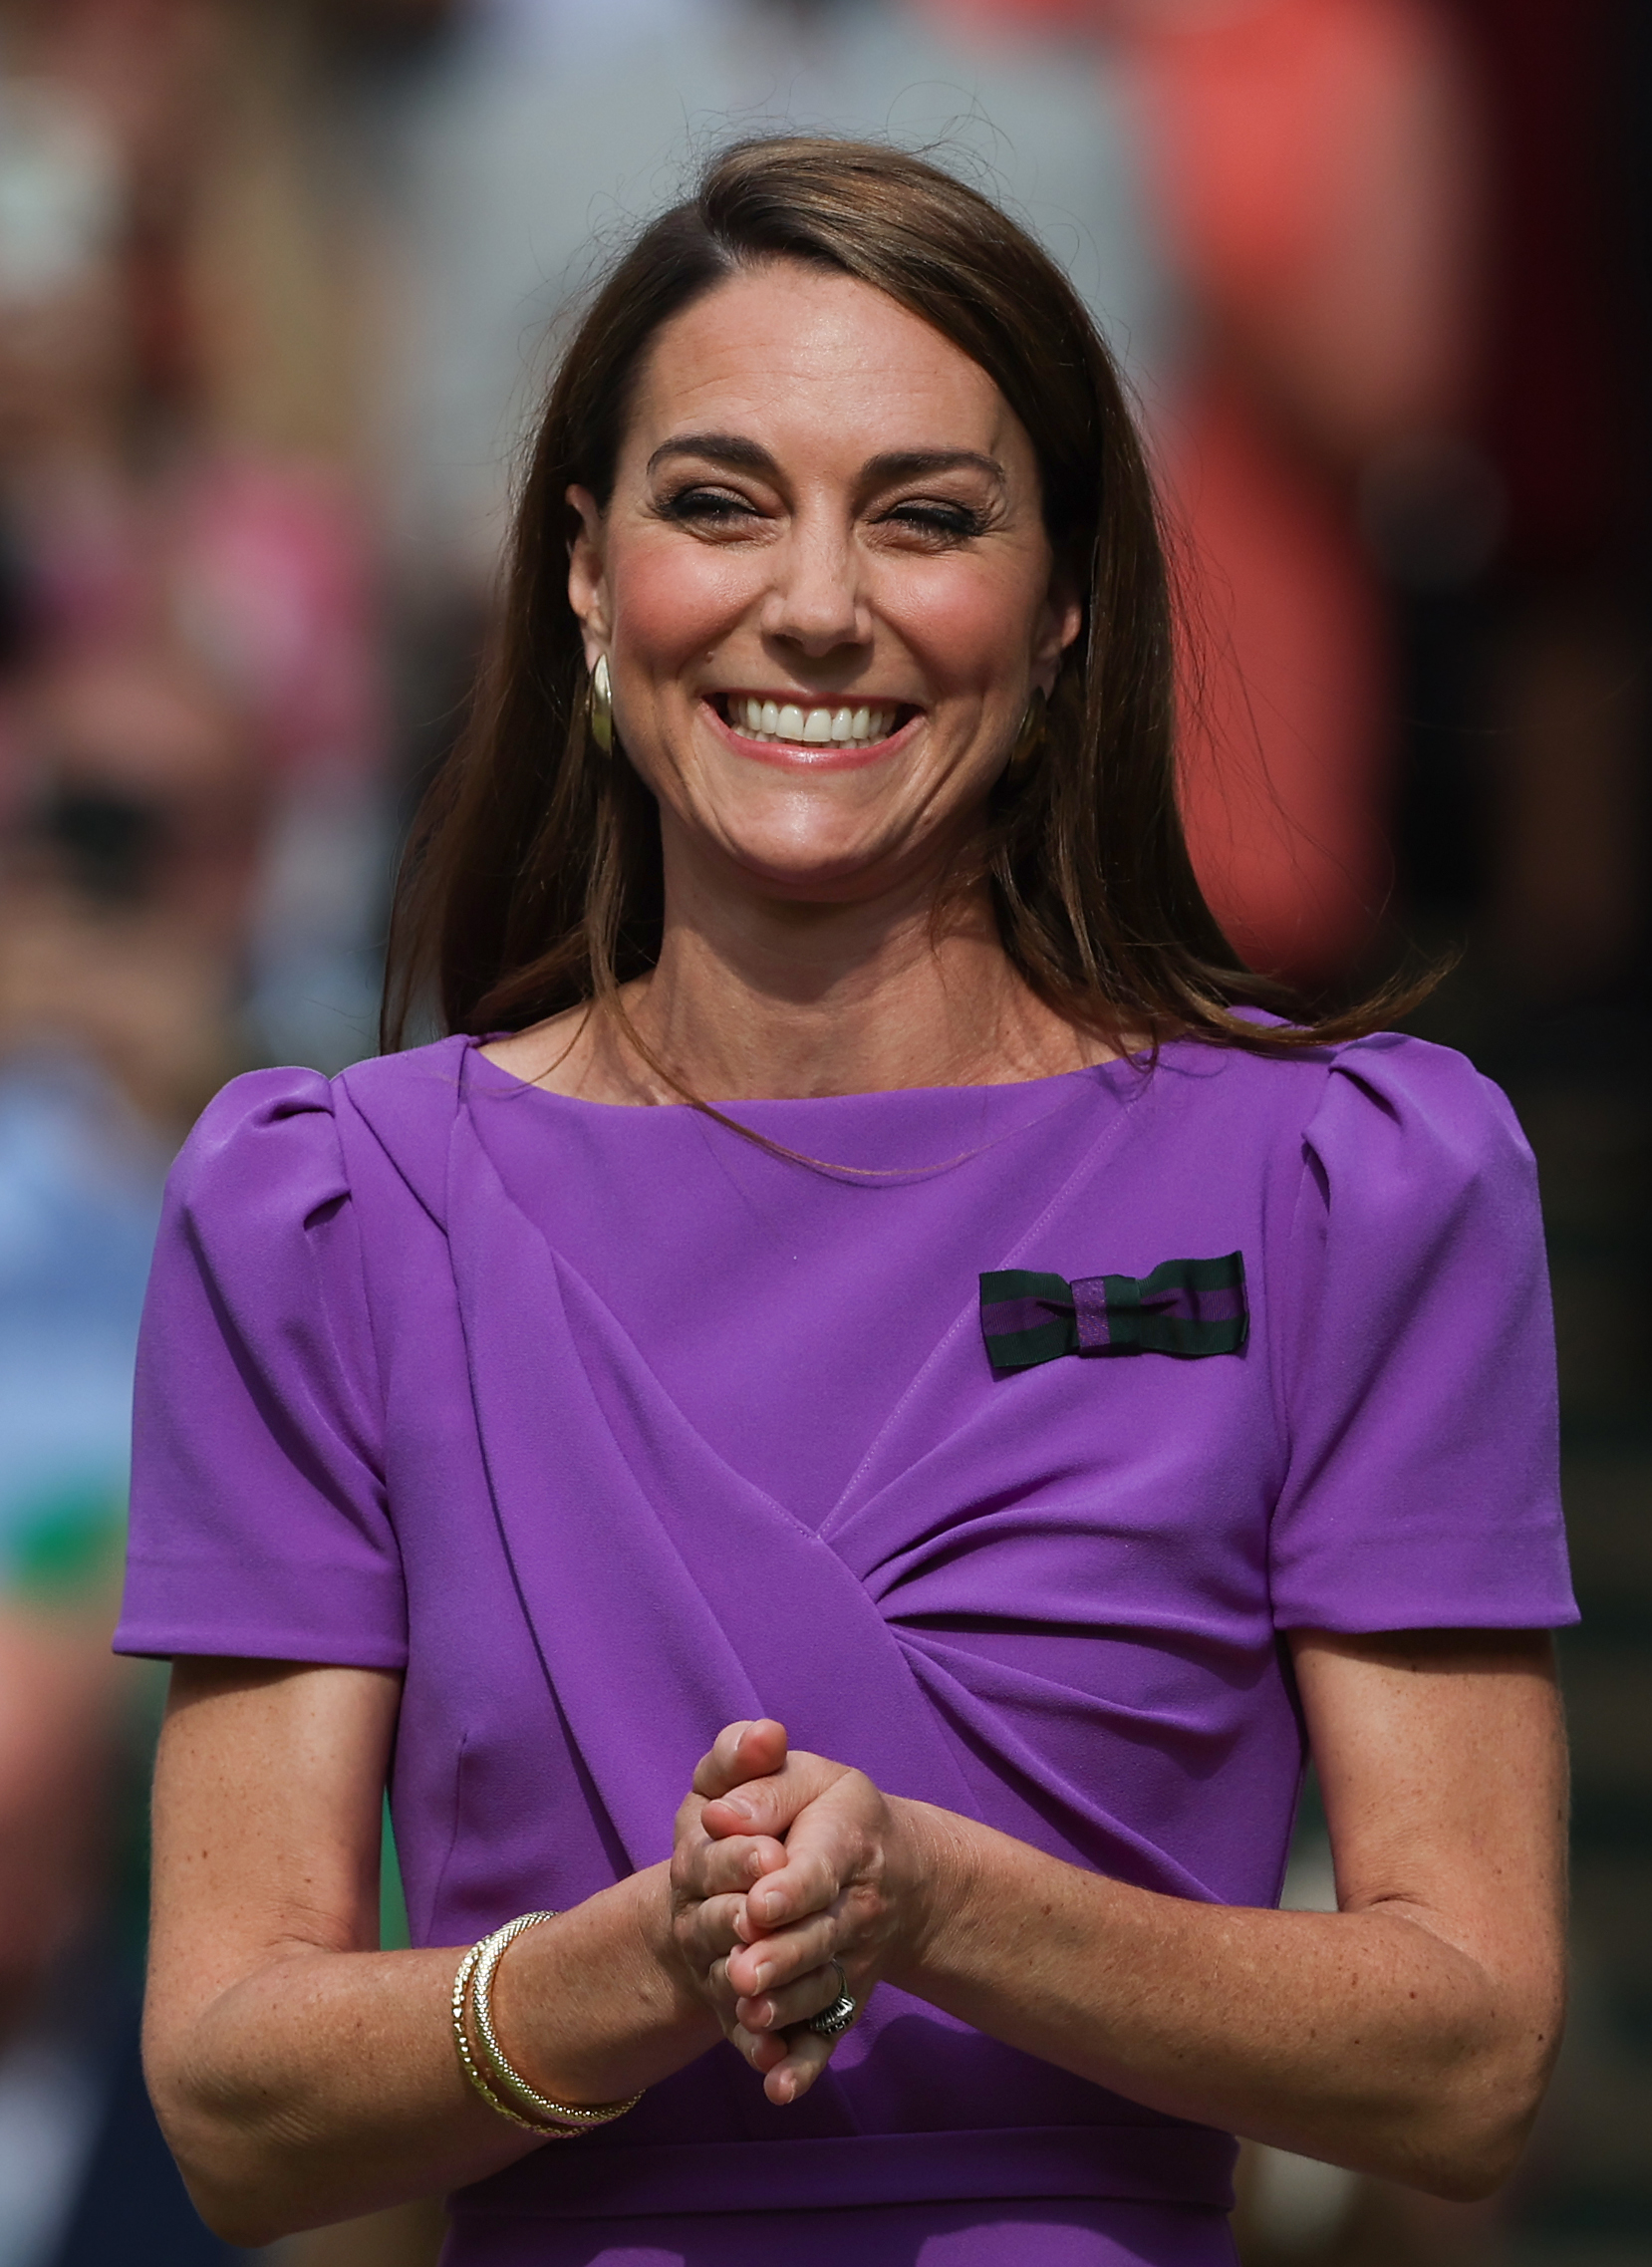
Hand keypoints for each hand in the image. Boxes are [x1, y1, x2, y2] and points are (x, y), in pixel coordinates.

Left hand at [672, 1720, 943, 2103]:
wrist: (895, 1868)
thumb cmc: (824, 1810)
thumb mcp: (795, 1771)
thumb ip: (749, 1771)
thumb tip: (719, 1811)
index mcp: (844, 1839)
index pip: (817, 1866)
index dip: (789, 1885)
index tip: (760, 1903)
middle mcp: (854, 1904)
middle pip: (816, 1935)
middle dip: (779, 1956)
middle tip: (740, 1972)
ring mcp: (850, 1957)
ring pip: (819, 1990)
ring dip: (784, 2009)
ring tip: (747, 2016)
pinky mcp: (841, 1997)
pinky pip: (826, 2035)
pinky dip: (804, 2064)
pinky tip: (776, 2087)